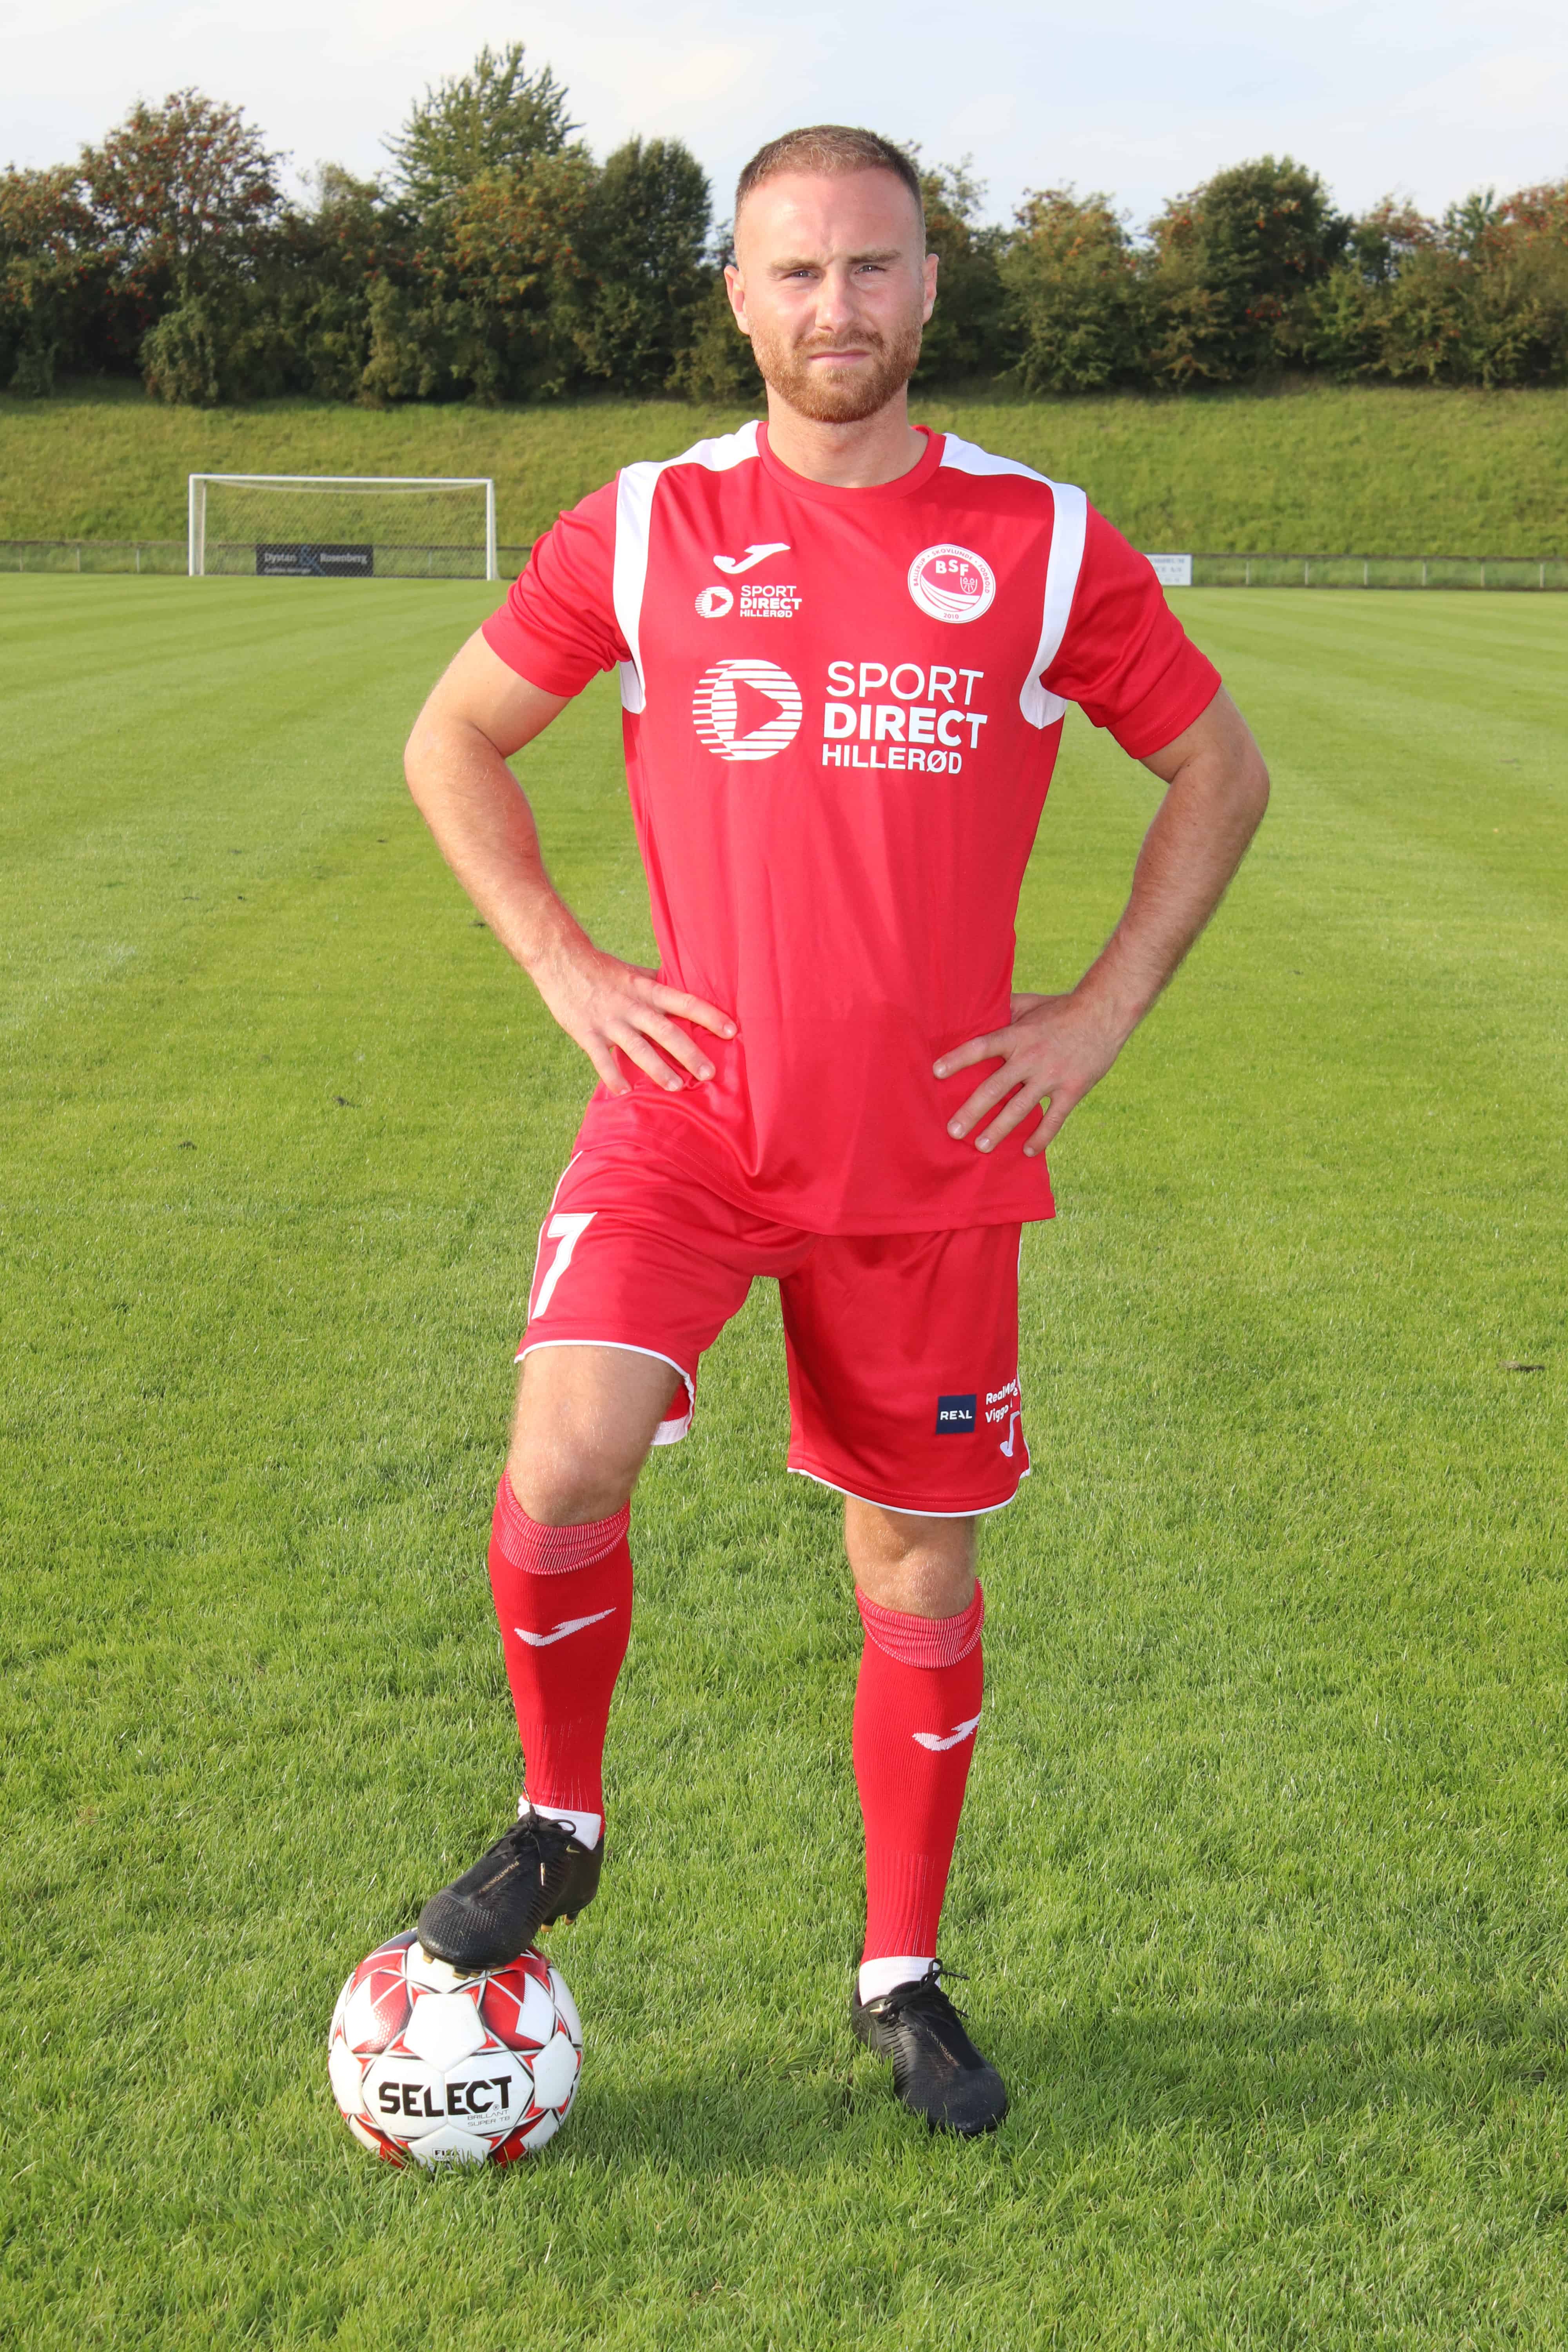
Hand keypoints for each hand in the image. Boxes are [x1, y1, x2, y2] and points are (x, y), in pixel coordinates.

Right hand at [532, 934, 735, 1095]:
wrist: (561, 960)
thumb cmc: (602, 968)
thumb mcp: (635, 973)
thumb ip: (658, 985)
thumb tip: (686, 990)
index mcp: (648, 990)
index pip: (685, 1002)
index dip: (709, 1016)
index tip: (732, 1031)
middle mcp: (633, 1007)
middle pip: (667, 1032)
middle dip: (689, 1054)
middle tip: (709, 1074)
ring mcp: (610, 1021)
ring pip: (638, 1049)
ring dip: (658, 1069)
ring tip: (676, 1087)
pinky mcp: (587, 1033)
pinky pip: (601, 1060)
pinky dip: (612, 1076)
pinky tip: (624, 1093)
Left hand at [933, 990, 1126, 1156]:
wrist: (1104, 1013)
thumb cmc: (1062, 1008)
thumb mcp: (1030, 1003)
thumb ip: (1004, 1010)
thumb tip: (976, 1010)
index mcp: (1017, 1035)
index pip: (981, 1047)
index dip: (958, 1059)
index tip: (936, 1073)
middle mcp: (1031, 1057)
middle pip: (995, 1088)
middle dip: (972, 1111)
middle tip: (953, 1131)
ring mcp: (1052, 1076)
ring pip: (1020, 1109)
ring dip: (999, 1130)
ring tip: (981, 1147)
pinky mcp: (1072, 1090)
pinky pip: (1054, 1119)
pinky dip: (1041, 1137)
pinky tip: (1027, 1152)